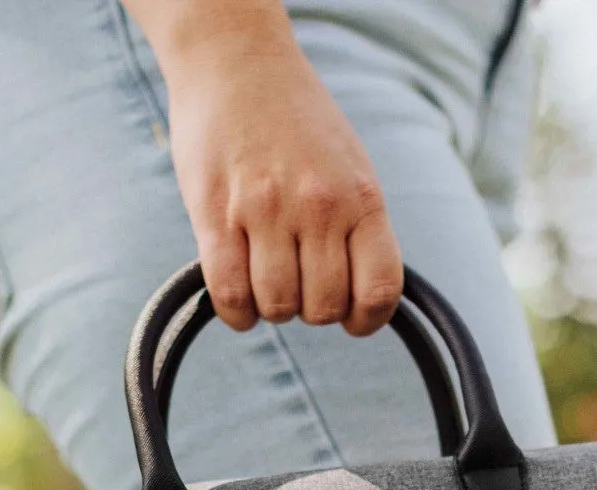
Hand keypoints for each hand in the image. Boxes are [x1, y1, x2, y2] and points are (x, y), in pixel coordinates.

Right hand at [131, 2, 402, 335]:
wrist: (237, 62)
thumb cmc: (296, 120)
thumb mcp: (350, 166)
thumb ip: (359, 224)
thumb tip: (363, 293)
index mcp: (361, 197)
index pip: (380, 290)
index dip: (367, 320)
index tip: (353, 318)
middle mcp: (319, 207)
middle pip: (324, 307)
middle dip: (313, 310)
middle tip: (299, 283)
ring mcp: (266, 211)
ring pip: (279, 306)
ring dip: (273, 308)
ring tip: (267, 281)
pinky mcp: (216, 214)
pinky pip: (231, 295)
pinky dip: (238, 313)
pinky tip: (240, 303)